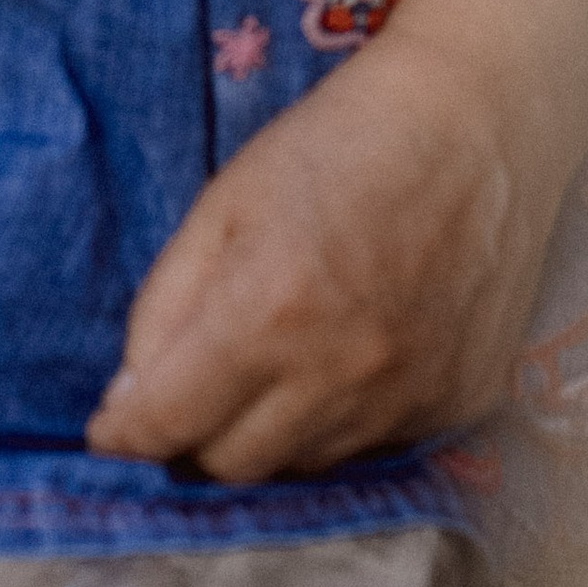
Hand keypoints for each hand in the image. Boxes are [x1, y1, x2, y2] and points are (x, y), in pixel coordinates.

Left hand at [85, 24, 556, 481]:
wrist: (476, 121)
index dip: (124, 431)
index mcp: (266, 317)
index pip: (168, 425)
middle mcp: (338, 377)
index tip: (111, 427)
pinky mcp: (456, 406)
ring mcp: (405, 401)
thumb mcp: (224, 203)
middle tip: (192, 388)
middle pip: (231, 465)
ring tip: (278, 357)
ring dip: (269, 429)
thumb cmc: (339, 143)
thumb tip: (130, 398)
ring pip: (301, 462)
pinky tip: (349, 352)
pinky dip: (341, 417)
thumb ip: (165, 306)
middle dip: (193, 435)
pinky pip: (372, 444)